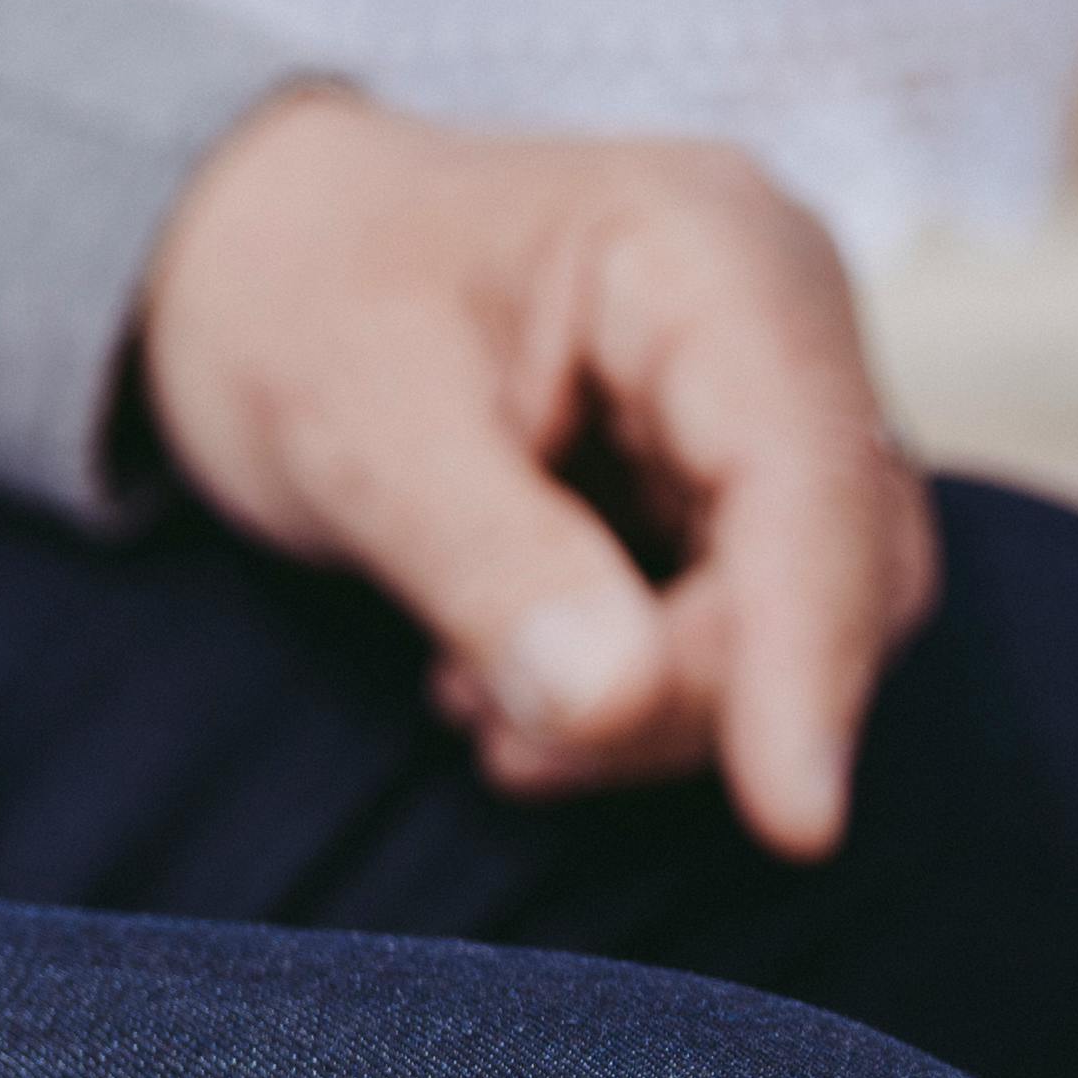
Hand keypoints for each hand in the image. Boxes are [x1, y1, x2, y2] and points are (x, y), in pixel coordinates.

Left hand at [138, 90, 934, 860]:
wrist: (240, 255)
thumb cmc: (289, 303)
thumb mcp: (353, 433)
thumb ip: (487, 564)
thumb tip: (616, 700)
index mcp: (709, 254)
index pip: (812, 481)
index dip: (807, 658)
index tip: (795, 823)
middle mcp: (776, 319)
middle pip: (837, 565)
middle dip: (694, 696)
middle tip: (503, 740)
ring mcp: (761, 399)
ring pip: (797, 612)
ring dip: (651, 708)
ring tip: (471, 699)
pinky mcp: (719, 475)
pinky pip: (737, 621)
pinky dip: (627, 688)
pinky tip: (492, 683)